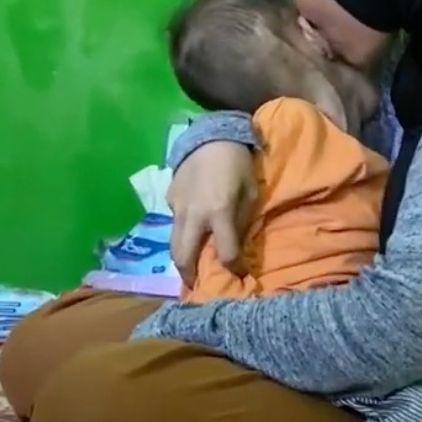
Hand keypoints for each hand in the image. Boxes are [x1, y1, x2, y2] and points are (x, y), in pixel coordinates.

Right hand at [167, 142, 257, 287]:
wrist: (211, 136)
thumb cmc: (238, 164)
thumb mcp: (251, 193)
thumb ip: (242, 221)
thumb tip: (236, 244)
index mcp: (219, 214)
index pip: (226, 254)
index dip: (235, 269)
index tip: (241, 275)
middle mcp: (194, 216)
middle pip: (184, 258)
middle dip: (190, 277)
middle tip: (196, 285)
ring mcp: (177, 207)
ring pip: (173, 244)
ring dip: (181, 259)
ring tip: (189, 267)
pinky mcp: (170, 198)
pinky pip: (174, 222)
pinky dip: (181, 231)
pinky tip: (190, 229)